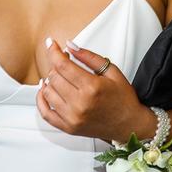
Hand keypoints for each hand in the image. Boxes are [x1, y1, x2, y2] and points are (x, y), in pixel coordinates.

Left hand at [36, 39, 152, 145]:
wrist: (130, 124)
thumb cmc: (123, 99)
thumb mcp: (112, 72)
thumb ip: (89, 57)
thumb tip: (70, 45)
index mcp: (91, 88)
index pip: (62, 65)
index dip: (53, 51)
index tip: (51, 43)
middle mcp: (80, 104)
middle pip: (54, 77)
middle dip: (56, 64)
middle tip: (63, 60)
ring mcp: (72, 118)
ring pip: (48, 92)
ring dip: (50, 80)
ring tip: (59, 75)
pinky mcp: (68, 128)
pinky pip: (45, 113)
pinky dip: (41, 100)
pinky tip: (45, 90)